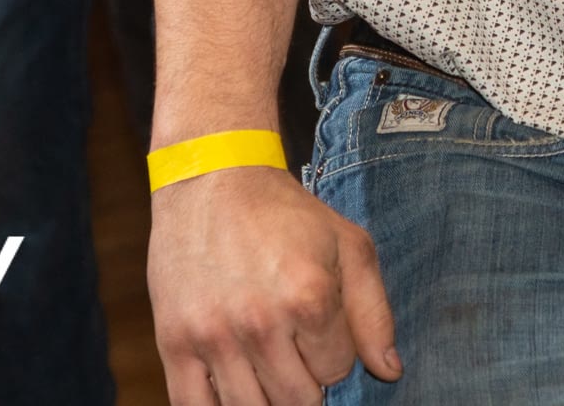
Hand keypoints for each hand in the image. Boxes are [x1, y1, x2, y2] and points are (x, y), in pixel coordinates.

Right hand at [150, 164, 400, 405]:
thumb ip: (374, 313)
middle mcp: (261, 323)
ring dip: (266, 395)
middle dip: (304, 381)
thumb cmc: (285, 213)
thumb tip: (390, 372)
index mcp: (309, 297)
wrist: (211, 179)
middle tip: (294, 349)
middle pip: (298, 400)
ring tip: (266, 363)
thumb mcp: (348, 245)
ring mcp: (214, 337)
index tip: (319, 329)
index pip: (337, 371)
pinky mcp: (173, 343)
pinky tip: (235, 386)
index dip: (333, 354)